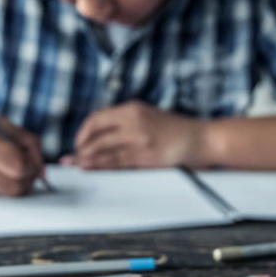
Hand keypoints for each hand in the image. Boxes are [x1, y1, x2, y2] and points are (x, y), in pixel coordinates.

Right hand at [0, 96, 43, 195]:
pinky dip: (4, 181)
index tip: (34, 158)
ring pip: (8, 193)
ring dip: (18, 182)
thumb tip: (42, 171)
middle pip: (16, 187)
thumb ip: (29, 144)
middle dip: (29, 178)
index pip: (20, 167)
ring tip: (14, 165)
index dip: (34, 165)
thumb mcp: (2, 123)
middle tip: (29, 165)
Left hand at [60, 100, 205, 169]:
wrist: (203, 139)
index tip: (78, 143)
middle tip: (72, 157)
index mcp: (132, 109)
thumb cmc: (176, 131)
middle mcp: (133, 120)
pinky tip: (88, 167)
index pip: (97, 118)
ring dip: (84, 158)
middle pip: (96, 133)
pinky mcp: (146, 155)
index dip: (83, 132)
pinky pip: (116, 161)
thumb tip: (101, 136)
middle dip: (80, 147)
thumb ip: (126, 123)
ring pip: (102, 148)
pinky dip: (99, 165)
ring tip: (73, 164)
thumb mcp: (149, 117)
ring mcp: (139, 138)